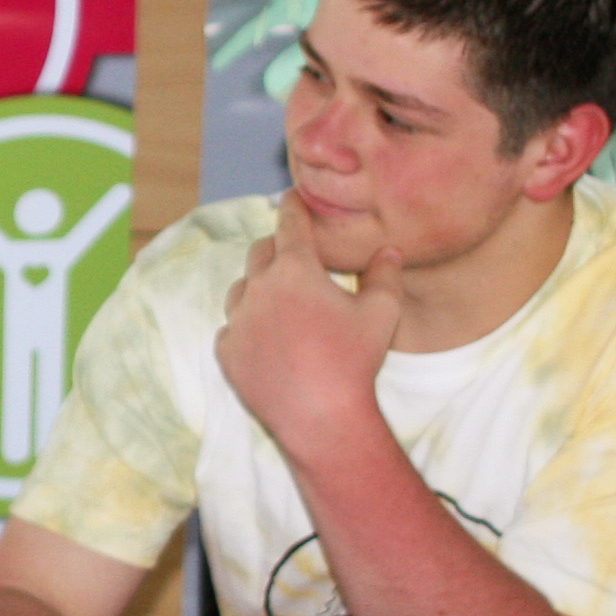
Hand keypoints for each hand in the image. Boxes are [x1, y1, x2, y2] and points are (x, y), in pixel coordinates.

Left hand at [215, 191, 400, 457]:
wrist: (321, 418)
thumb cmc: (354, 362)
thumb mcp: (382, 313)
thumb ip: (384, 273)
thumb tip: (389, 250)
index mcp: (295, 270)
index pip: (290, 223)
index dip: (293, 206)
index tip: (291, 197)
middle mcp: (259, 288)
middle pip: (261, 252)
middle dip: (277, 248)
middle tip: (293, 254)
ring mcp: (237, 321)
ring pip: (242, 290)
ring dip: (259, 288)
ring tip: (281, 303)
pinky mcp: (227, 352)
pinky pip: (232, 329)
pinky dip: (247, 328)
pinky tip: (267, 341)